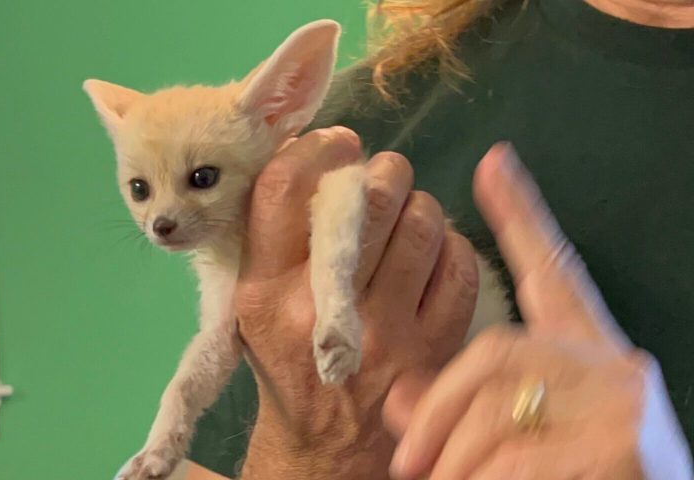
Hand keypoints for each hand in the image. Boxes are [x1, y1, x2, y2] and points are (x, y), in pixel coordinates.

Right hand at [234, 127, 479, 478]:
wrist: (324, 448)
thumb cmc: (288, 363)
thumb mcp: (256, 306)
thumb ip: (275, 239)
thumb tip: (315, 155)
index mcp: (265, 291)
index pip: (285, 188)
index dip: (318, 148)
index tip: (338, 144)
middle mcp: (321, 309)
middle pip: (370, 196)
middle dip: (385, 171)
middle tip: (384, 178)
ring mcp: (384, 332)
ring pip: (424, 223)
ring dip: (420, 209)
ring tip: (408, 221)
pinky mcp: (433, 350)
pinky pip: (459, 265)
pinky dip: (451, 248)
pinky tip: (433, 258)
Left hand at [383, 143, 692, 478]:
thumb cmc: (576, 466)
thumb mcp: (520, 427)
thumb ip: (461, 402)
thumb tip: (398, 396)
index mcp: (585, 345)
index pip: (551, 268)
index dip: (521, 215)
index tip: (493, 163)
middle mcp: (610, 359)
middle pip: (498, 352)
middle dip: (438, 409)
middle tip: (405, 462)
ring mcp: (622, 399)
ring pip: (500, 410)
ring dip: (454, 457)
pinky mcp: (626, 446)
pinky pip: (522, 457)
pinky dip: (483, 479)